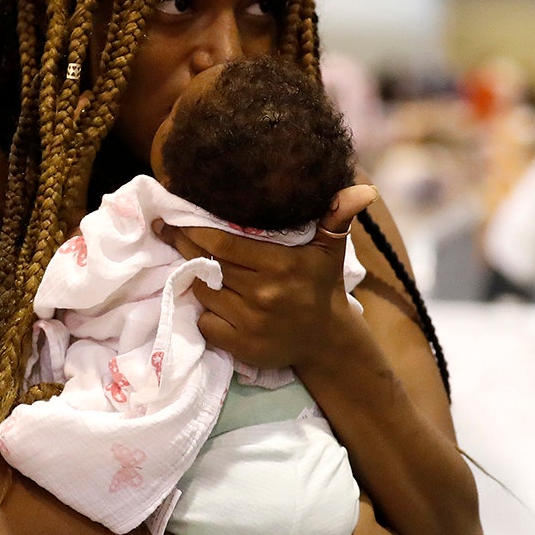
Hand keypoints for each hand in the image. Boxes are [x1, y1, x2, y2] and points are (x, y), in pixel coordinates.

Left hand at [157, 185, 379, 369]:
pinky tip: (208, 298)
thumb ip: (338, 216)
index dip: (194, 229)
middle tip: (166, 229)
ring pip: (203, 292)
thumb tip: (368, 188)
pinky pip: (205, 323)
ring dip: (192, 277)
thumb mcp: (331, 249)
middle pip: (207, 264)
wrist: (326, 340)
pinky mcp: (240, 346)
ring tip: (187, 261)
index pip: (223, 243)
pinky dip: (202, 311)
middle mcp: (262, 293)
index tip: (174, 216)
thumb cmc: (321, 286)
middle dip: (183, 245)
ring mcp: (250, 322)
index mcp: (280, 264)